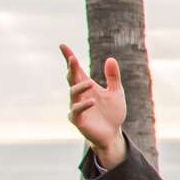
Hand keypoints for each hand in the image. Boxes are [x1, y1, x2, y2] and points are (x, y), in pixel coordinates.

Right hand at [62, 45, 126, 161]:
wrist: (113, 134)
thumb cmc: (112, 112)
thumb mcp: (116, 92)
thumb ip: (113, 77)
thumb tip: (111, 59)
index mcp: (87, 86)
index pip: (76, 70)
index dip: (68, 58)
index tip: (62, 45)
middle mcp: (79, 94)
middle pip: (71, 78)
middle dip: (71, 68)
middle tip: (72, 58)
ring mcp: (77, 106)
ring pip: (73, 94)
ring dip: (80, 87)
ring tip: (90, 83)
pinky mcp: (78, 120)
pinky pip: (76, 111)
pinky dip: (82, 105)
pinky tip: (91, 101)